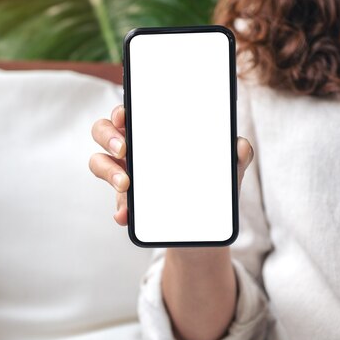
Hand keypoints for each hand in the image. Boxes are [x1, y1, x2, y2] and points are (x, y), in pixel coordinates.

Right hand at [89, 104, 254, 225]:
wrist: (203, 229)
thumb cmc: (210, 187)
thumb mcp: (228, 171)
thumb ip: (237, 156)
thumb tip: (240, 146)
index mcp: (153, 132)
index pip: (130, 112)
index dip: (121, 110)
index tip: (125, 116)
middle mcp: (132, 149)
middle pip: (104, 130)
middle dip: (109, 136)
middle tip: (124, 149)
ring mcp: (124, 175)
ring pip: (98, 162)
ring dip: (107, 171)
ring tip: (125, 185)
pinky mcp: (126, 203)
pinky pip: (115, 202)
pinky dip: (120, 208)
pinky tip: (126, 215)